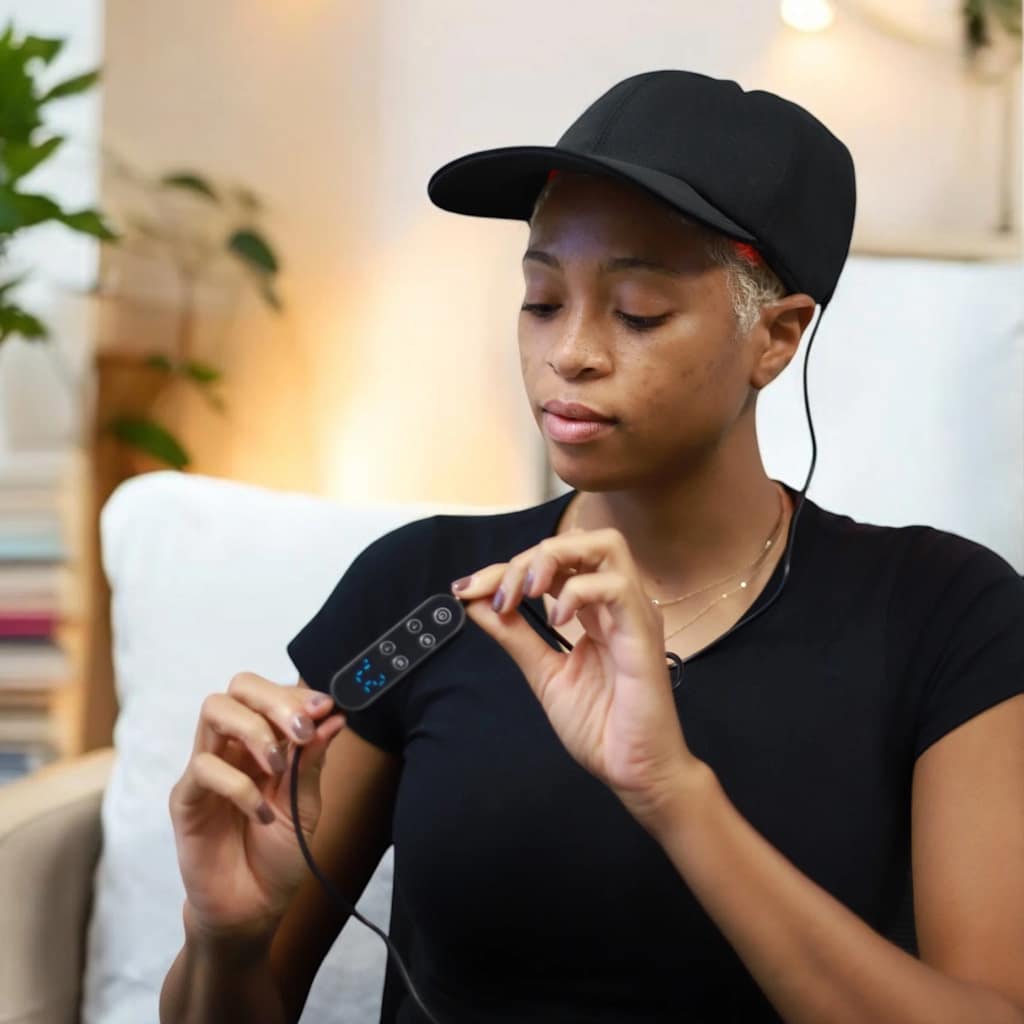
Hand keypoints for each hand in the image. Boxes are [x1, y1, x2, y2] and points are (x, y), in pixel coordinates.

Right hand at [168, 673, 345, 940]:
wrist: (254, 908)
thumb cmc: (280, 853)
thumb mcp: (306, 803)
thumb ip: (311, 760)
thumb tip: (333, 717)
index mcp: (265, 741)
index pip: (271, 693)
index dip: (297, 695)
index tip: (326, 708)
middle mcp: (234, 746)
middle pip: (238, 688)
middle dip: (273, 699)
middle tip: (301, 730)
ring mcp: (207, 768)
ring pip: (215, 711)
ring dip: (254, 730)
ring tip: (277, 767)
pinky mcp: (186, 798)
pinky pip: (204, 767)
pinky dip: (239, 786)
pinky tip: (260, 814)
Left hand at [452, 526, 704, 828]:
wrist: (634, 772)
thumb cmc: (601, 726)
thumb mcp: (544, 673)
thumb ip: (514, 635)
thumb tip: (476, 602)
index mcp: (595, 610)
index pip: (553, 563)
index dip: (506, 568)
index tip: (466, 589)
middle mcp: (617, 603)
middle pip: (579, 541)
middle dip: (528, 557)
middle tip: (499, 594)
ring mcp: (634, 613)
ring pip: (604, 545)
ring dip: (553, 558)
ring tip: (525, 593)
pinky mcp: (643, 633)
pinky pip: (616, 587)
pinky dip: (578, 592)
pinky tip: (557, 619)